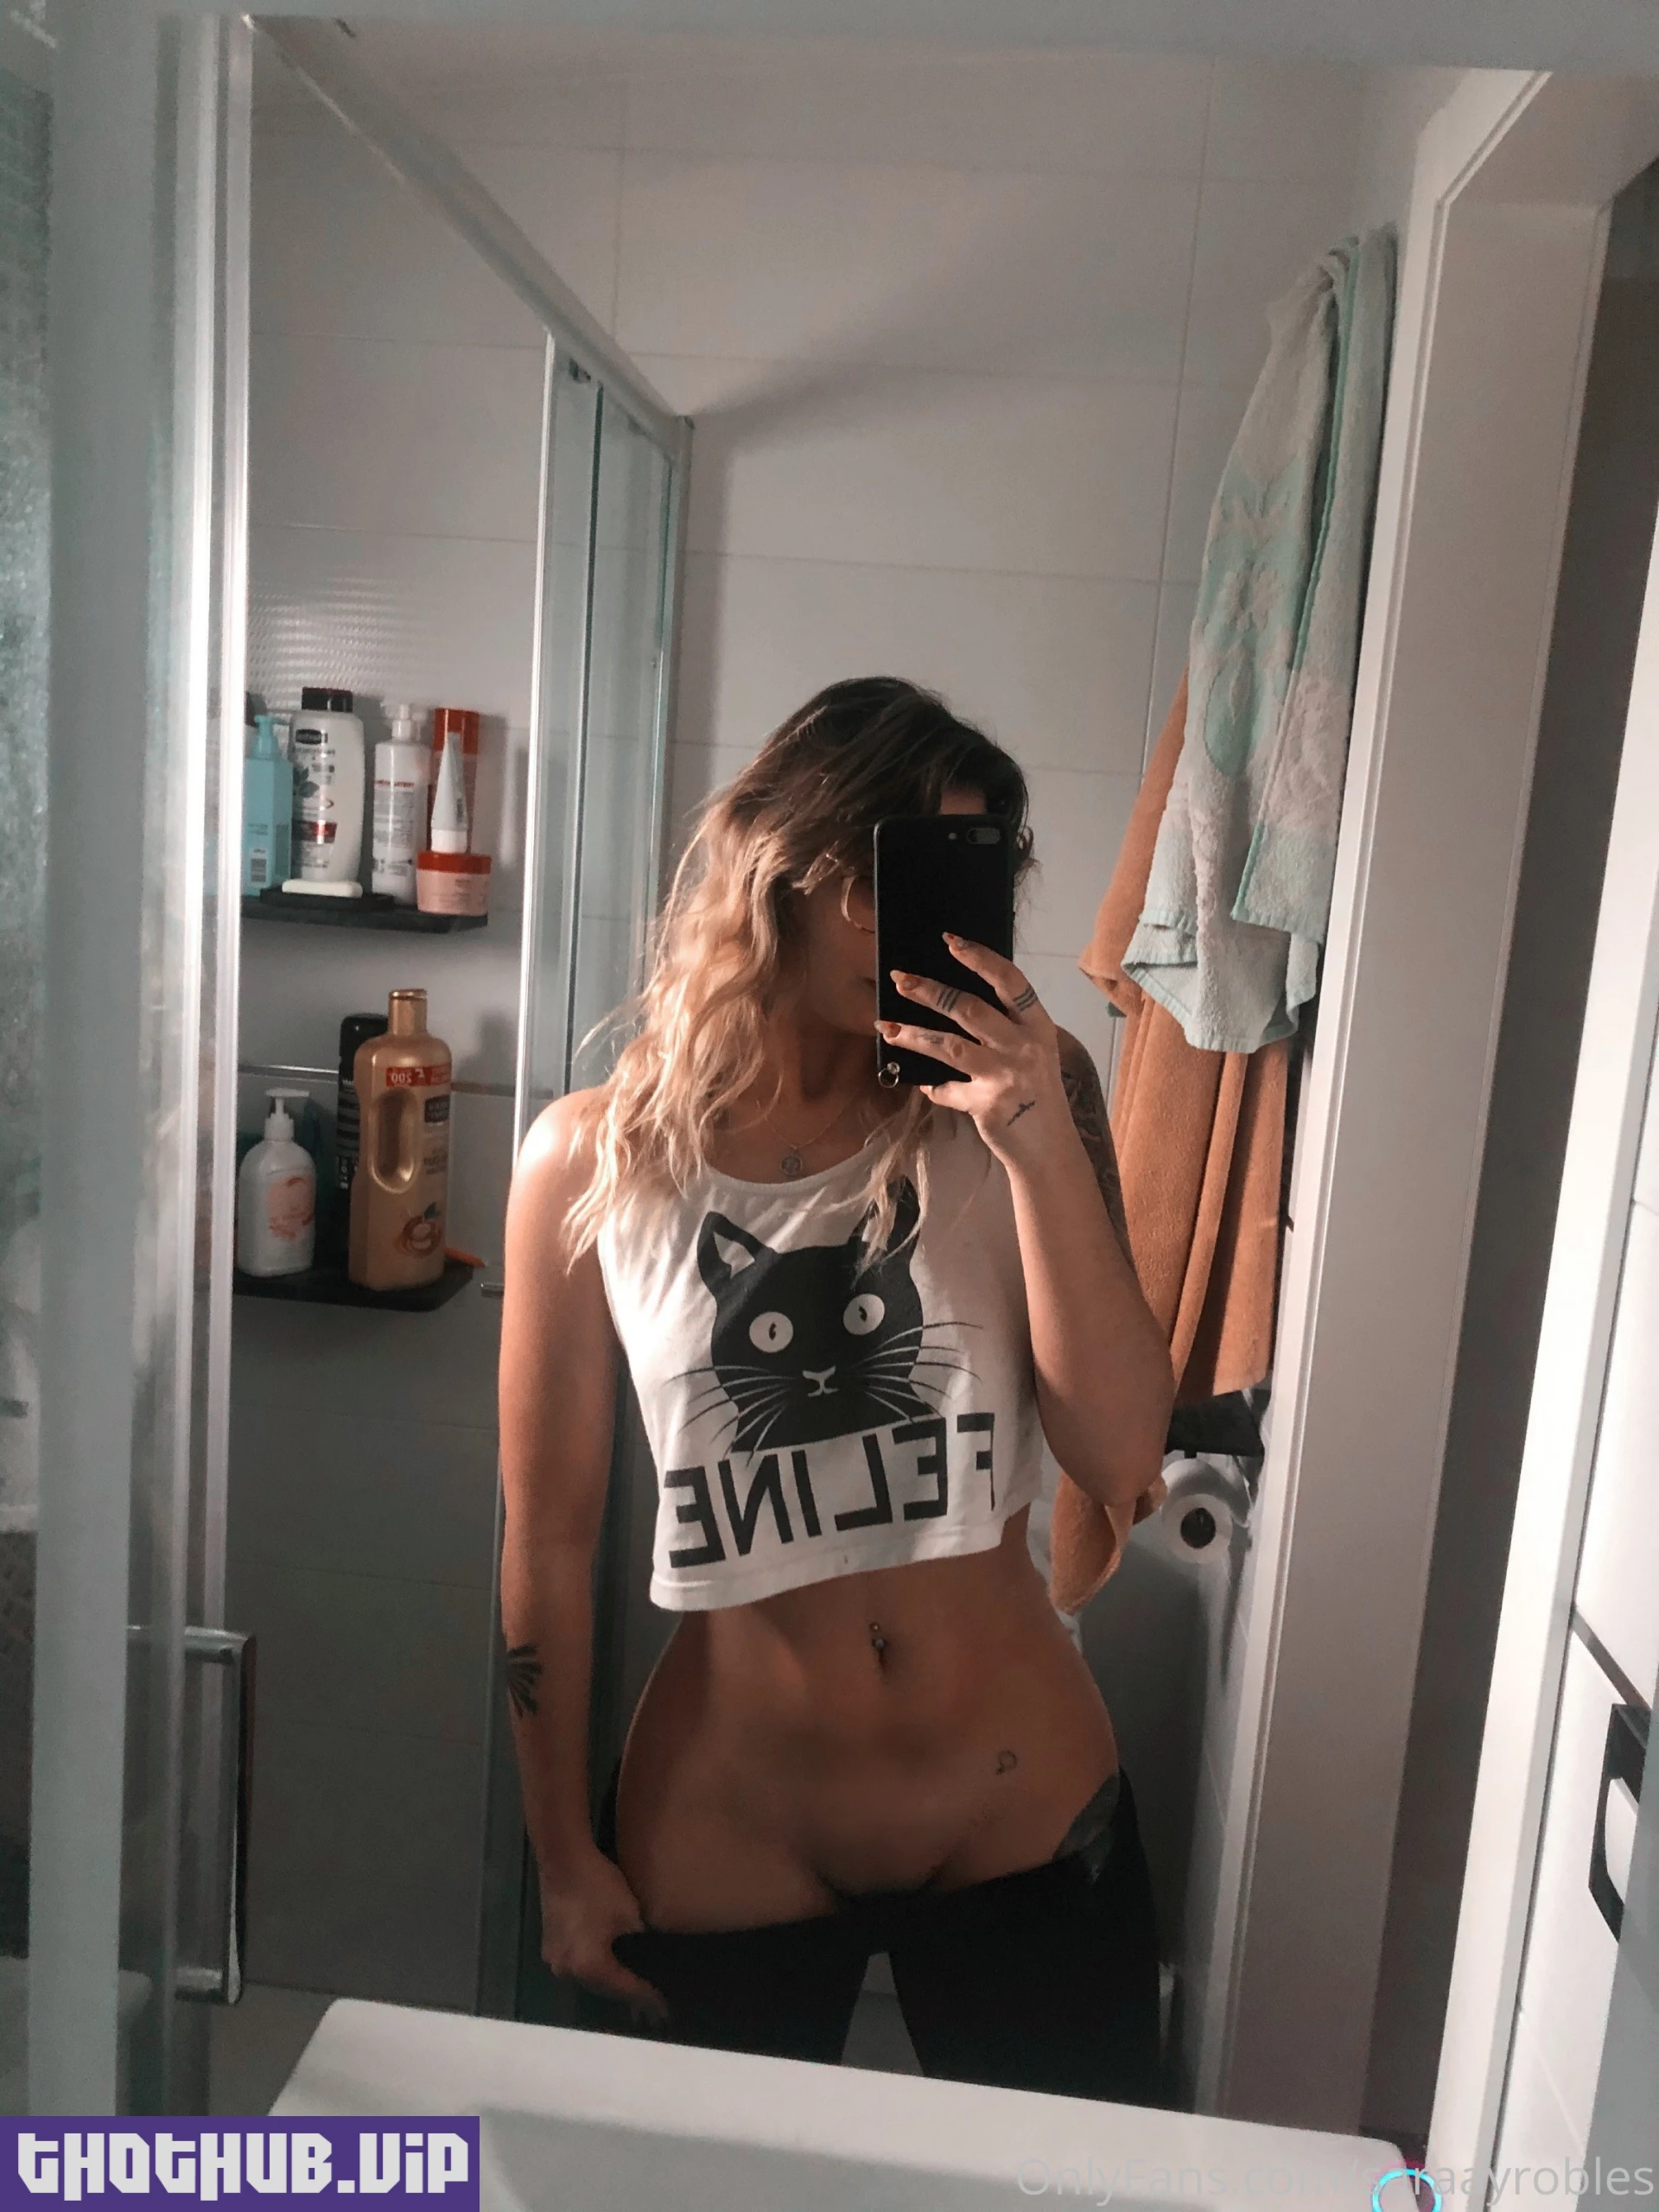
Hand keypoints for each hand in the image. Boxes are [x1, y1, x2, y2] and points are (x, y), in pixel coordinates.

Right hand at [539, 1850, 667, 2023]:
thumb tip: (649, 1956)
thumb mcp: (630, 1914)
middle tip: (651, 2007)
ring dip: (611, 1986)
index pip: (625, 1989)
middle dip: (628, 1997)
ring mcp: (555, 1960)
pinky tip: (610, 1970)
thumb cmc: (599, 1885)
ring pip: (590, 1981)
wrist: (563, 1858)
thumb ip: (640, 1941)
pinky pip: (578, 1967)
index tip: (665, 2009)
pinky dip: (596, 1971)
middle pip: (605, 1991)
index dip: (647, 1998)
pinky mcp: (550, 1947)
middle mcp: (568, 1971)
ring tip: (633, 1994)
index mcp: (590, 1966)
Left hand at [879, 935, 1068, 1164]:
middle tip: (899, 979)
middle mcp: (1024, 1047)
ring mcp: (1005, 1075)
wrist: (1050, 1148)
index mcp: (1038, 1026)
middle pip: (969, 1008)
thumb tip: (956, 999)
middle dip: (929, 991)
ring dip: (914, 1035)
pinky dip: (933, 1088)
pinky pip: (947, 1089)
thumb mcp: (1035, 1052)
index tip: (950, 941)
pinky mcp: (986, 1104)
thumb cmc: (1038, 1094)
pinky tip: (924, 1086)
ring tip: (885, 1027)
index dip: (980, 958)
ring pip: (949, 1045)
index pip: (1010, 981)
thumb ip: (1007, 1027)